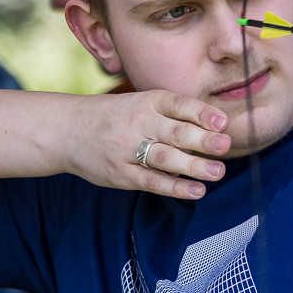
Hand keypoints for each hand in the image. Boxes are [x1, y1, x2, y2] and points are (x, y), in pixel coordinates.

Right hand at [68, 88, 231, 202]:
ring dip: (193, 166)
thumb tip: (215, 129)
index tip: (223, 122)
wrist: (67, 129)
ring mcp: (128, 149)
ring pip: (165, 158)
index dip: (202, 113)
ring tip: (217, 172)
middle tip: (225, 146)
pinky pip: (152, 181)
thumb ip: (172, 114)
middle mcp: (138, 122)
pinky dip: (175, 187)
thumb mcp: (140, 103)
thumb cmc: (115, 117)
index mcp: (147, 101)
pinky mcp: (121, 173)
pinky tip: (196, 191)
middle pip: (175, 132)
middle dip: (202, 140)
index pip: (178, 105)